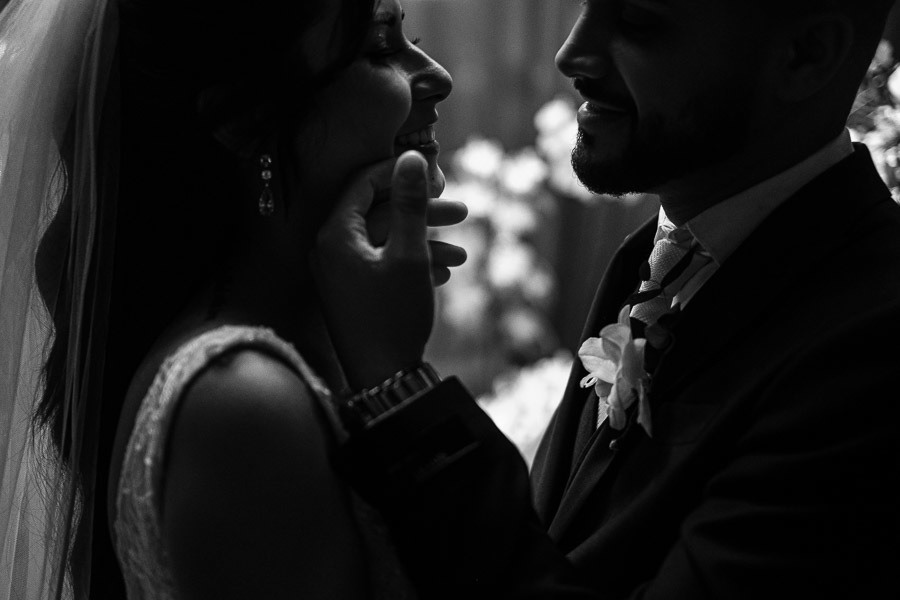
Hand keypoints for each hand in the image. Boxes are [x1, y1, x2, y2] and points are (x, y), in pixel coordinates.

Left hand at [312, 151, 465, 388]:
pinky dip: (409, 265)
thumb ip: (410, 204)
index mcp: (335, 235)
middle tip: (462, 212)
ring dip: (423, 244)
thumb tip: (413, 158)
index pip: (361, 184)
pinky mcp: (349, 293)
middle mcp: (328, 250)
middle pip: (377, 214)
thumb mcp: (409, 255)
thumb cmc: (394, 316)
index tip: (435, 173)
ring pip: (383, 243)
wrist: (384, 380)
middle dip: (422, 213)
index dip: (398, 173)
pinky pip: (379, 265)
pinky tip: (442, 276)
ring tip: (462, 256)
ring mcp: (337, 274)